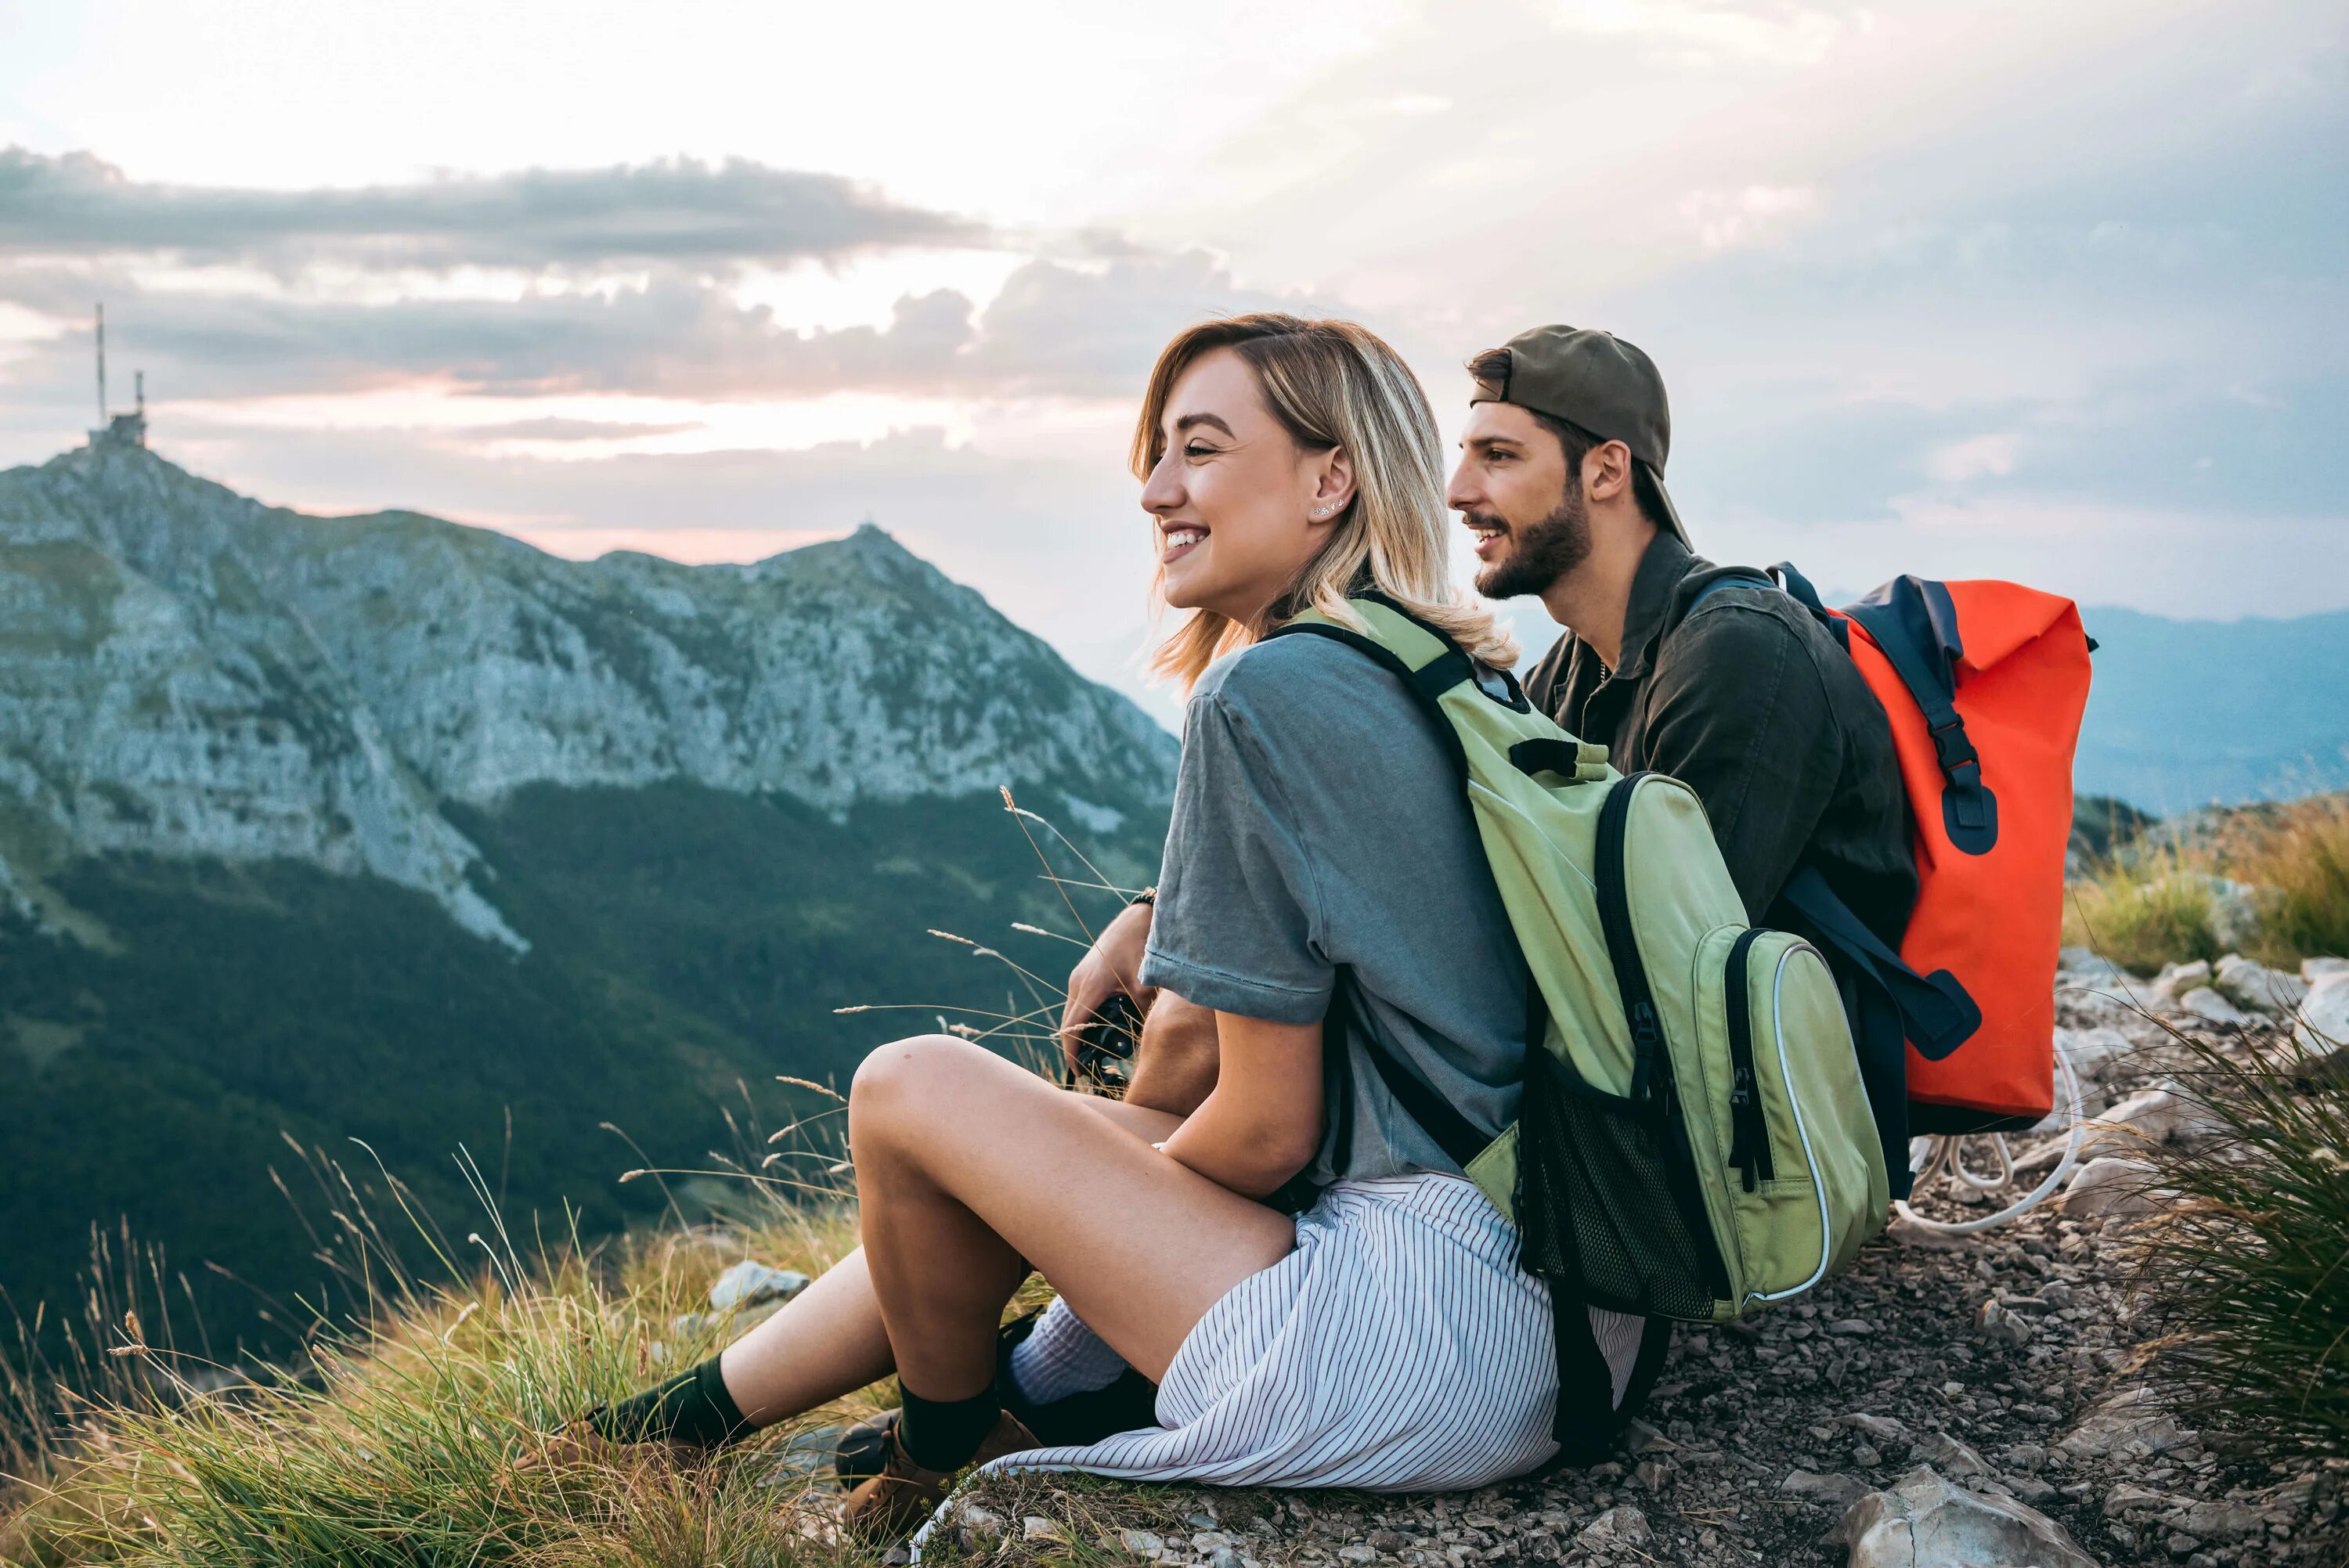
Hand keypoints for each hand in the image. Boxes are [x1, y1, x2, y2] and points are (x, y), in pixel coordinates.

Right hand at [1060, 901, 1155, 1075]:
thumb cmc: (1142, 949)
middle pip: (1067, 1024)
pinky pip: (1077, 1002)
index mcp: (1090, 987)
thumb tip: (1143, 1039)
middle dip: (1073, 1048)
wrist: (1137, 920)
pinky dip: (1081, 1019)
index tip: (1078, 1073)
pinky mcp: (1083, 973)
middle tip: (1086, 1070)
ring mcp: (1078, 976)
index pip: (1072, 1029)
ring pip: (1071, 1013)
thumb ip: (1141, 1013)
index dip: (1072, 1053)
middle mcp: (1078, 982)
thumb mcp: (1145, 985)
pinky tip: (1096, 1029)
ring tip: (1090, 1054)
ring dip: (1076, 1033)